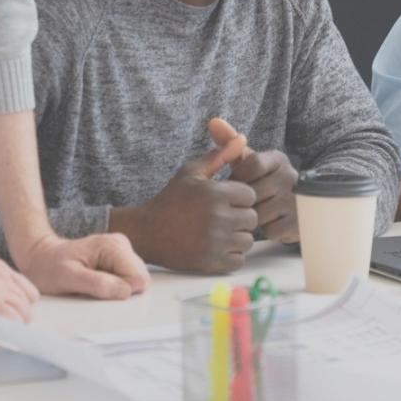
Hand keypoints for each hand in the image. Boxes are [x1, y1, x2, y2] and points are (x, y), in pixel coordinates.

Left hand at [14, 232, 149, 300]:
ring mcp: (121, 252)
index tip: (98, 289)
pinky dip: (111, 287)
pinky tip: (93, 281)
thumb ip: (98, 284)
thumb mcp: (68, 277)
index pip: (138, 279)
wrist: (40, 257)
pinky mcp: (117, 260)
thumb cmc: (49, 266)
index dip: (120, 292)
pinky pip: (125, 281)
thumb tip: (125, 292)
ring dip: (114, 289)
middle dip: (118, 291)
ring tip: (90, 283)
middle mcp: (121, 245)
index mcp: (113, 246)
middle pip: (139, 281)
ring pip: (133, 282)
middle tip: (91, 287)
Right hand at [111, 128, 256, 273]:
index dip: (240, 197)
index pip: (250, 195)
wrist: (148, 231)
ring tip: (220, 231)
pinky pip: (238, 260)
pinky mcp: (211, 262)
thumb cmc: (171, 199)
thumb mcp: (191, 172)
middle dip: (241, 217)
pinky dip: (231, 254)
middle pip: (252, 218)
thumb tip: (242, 138)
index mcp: (215, 194)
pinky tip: (216, 245)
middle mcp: (218, 218)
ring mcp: (215, 242)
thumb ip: (219, 156)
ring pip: (247, 240)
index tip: (226, 200)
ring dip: (237, 236)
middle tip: (224, 217)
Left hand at [211, 118, 299, 242]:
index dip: (238, 176)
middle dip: (242, 199)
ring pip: (260, 213)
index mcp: (278, 159)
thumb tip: (213, 122)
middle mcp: (291, 176)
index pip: (252, 164)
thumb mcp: (246, 162)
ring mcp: (296, 200)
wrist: (290, 208)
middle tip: (240, 201)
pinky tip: (265, 223)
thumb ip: (229, 142)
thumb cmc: (260, 182)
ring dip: (251, 216)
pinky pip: (270, 230)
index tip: (236, 181)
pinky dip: (264, 229)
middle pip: (254, 191)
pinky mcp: (298, 223)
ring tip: (252, 212)